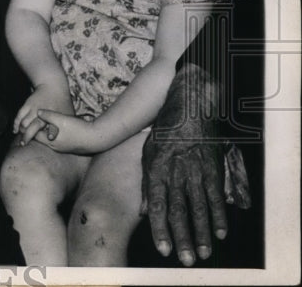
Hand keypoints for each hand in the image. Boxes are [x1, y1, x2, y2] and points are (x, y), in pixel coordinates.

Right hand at [14, 84, 73, 143]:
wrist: (52, 86)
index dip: (52, 132)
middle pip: (34, 126)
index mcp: (55, 116)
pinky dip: (16, 124)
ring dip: (22, 131)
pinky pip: (19, 116)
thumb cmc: (62, 102)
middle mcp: (44, 113)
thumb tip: (69, 140)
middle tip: (24, 144)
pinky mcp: (27, 105)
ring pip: (24, 122)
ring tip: (21, 139)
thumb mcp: (68, 113)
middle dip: (28, 136)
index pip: (54, 125)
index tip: (51, 138)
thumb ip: (66, 126)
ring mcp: (34, 108)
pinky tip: (15, 131)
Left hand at [32, 109, 103, 153]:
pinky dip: (57, 133)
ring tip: (45, 123)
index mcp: (51, 142)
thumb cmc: (77, 129)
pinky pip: (60, 139)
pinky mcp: (72, 146)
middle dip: (38, 130)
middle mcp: (56, 147)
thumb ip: (48, 115)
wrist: (97, 138)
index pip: (35, 135)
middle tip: (33, 122)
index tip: (26, 120)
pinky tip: (60, 126)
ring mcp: (65, 148)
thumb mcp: (60, 119)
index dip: (30, 127)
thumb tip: (38, 111)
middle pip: (43, 138)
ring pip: (52, 139)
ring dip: (48, 131)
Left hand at [141, 64, 250, 265]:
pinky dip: (220, 215)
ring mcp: (197, 170)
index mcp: (157, 169)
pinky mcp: (213, 167)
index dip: (160, 229)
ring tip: (204, 253)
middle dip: (183, 238)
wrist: (189, 105)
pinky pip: (217, 195)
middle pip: (180, 211)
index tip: (164, 249)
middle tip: (187, 260)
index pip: (158, 205)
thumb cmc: (165, 131)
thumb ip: (147, 183)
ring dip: (203, 233)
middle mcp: (177, 172)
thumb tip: (145, 210)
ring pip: (200, 208)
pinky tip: (221, 232)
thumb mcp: (147, 152)